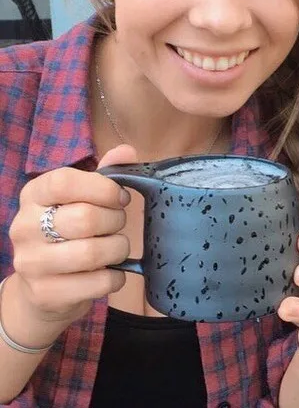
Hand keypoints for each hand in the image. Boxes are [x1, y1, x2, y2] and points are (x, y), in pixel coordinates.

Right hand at [7, 144, 136, 326]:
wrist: (44, 288)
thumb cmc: (70, 232)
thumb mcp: (83, 198)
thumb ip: (106, 174)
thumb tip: (127, 151)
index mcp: (34, 195)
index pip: (64, 182)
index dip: (103, 188)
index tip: (120, 197)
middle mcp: (24, 227)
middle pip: (84, 218)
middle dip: (115, 221)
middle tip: (118, 224)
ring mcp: (30, 263)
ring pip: (92, 252)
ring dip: (118, 249)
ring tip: (117, 247)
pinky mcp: (45, 293)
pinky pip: (96, 283)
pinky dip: (115, 278)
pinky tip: (112, 272)